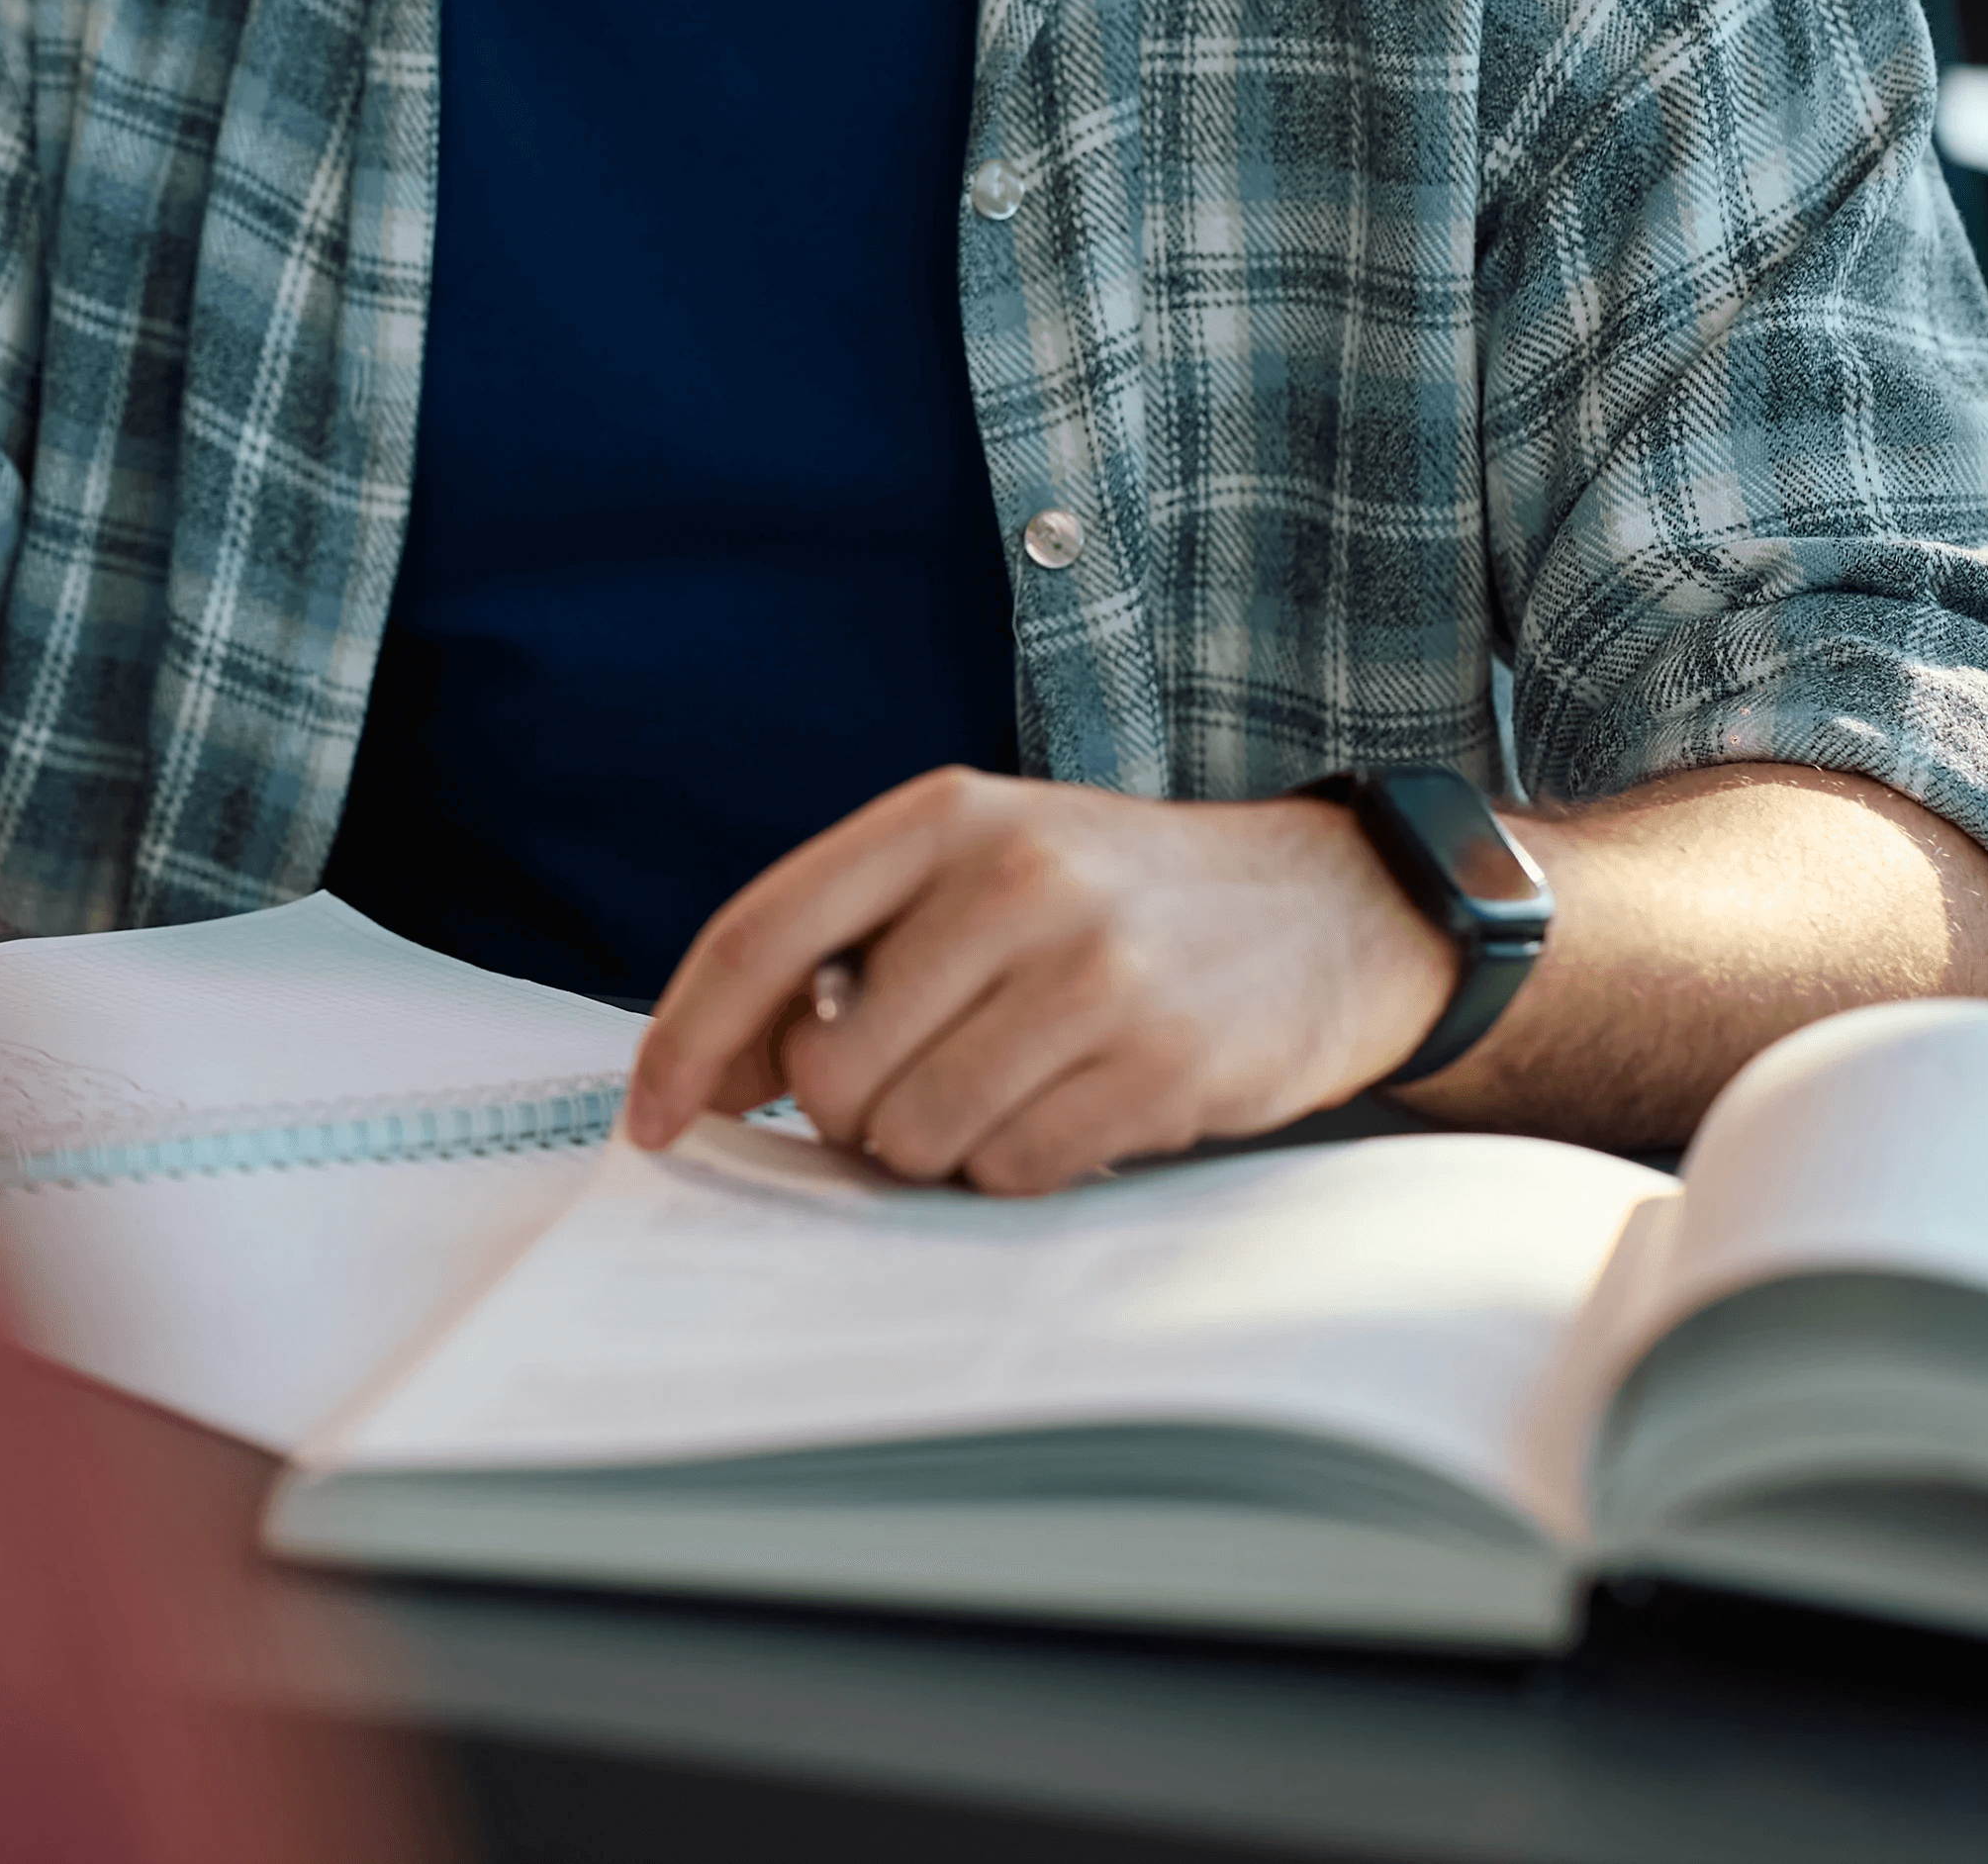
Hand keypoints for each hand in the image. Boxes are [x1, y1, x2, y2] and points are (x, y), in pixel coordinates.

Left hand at [625, 769, 1460, 1195]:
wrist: (1331, 907)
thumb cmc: (1125, 895)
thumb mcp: (987, 863)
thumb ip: (860, 939)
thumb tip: (727, 1063)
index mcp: (946, 814)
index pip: (762, 932)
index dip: (686, 1038)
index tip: (655, 1116)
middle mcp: (1012, 878)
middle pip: (829, 1070)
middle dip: (850, 1113)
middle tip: (920, 1082)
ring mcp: (1090, 972)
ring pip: (913, 1137)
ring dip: (940, 1147)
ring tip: (1010, 1086)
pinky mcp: (1157, 1063)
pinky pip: (1012, 1173)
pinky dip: (1022, 1166)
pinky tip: (1076, 1107)